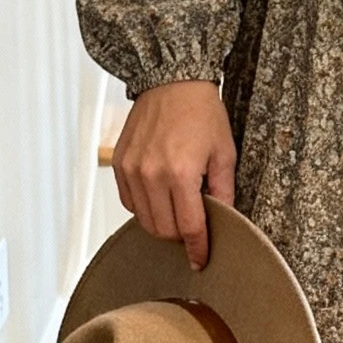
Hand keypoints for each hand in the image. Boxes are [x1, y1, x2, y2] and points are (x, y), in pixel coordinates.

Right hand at [111, 79, 235, 268]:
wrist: (171, 81)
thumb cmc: (201, 113)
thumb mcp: (224, 153)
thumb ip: (223, 192)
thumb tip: (224, 222)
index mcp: (180, 173)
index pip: (189, 227)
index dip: (198, 249)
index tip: (201, 261)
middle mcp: (151, 175)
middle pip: (164, 230)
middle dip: (180, 236)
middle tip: (194, 225)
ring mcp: (131, 170)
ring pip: (144, 220)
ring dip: (162, 223)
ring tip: (177, 208)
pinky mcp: (119, 164)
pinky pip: (130, 203)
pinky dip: (145, 207)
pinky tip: (159, 195)